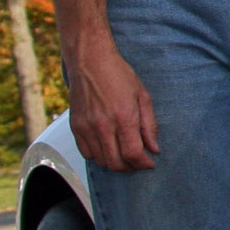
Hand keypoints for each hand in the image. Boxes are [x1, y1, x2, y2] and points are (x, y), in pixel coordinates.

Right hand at [68, 33, 159, 171]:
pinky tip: (108, 149)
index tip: (150, 163)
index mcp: (123, 118)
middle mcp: (103, 126)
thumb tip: (154, 149)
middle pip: (116, 163)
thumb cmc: (119, 75)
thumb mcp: (143, 96)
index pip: (133, 154)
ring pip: (101, 161)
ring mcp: (86, 127)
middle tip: (139, 163)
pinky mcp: (75, 127)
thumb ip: (149, 125)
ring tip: (125, 157)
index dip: (143, 164)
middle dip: (130, 168)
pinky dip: (99, 157)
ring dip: (115, 164)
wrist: (90, 61)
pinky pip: (86, 153)